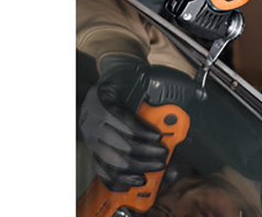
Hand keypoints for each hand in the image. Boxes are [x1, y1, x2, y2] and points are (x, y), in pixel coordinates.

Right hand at [79, 56, 167, 189]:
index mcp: (104, 106)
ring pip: (113, 162)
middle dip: (145, 154)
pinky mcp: (92, 151)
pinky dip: (115, 179)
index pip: (124, 123)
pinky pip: (101, 170)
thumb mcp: (126, 78)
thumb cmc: (113, 85)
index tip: (158, 138)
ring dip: (135, 169)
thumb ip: (146, 87)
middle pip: (121, 145)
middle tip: (162, 155)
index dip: (143, 132)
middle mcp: (95, 126)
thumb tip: (171, 103)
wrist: (90, 93)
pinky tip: (129, 183)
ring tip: (152, 170)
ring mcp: (92, 141)